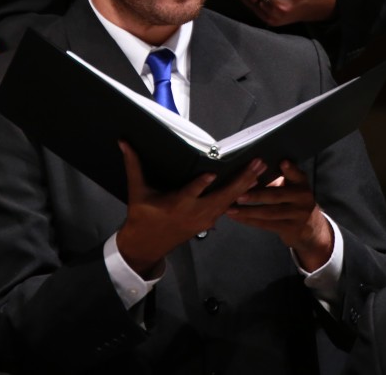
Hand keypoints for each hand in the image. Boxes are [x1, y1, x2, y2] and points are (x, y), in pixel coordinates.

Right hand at [116, 141, 266, 277]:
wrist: (147, 244)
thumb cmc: (142, 215)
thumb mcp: (137, 191)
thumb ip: (134, 165)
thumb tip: (123, 142)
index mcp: (175, 205)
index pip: (189, 193)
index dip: (201, 185)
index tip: (212, 174)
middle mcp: (194, 213)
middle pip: (221, 198)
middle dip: (241, 181)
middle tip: (257, 164)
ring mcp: (204, 220)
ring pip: (229, 202)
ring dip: (246, 186)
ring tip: (262, 170)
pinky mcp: (209, 222)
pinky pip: (229, 208)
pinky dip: (242, 197)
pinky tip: (255, 184)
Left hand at [227, 160, 333, 271]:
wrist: (310, 228)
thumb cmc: (292, 200)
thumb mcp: (292, 186)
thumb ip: (279, 177)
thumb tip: (252, 166)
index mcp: (302, 183)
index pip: (296, 175)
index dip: (290, 170)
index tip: (282, 163)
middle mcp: (303, 198)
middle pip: (277, 196)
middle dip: (256, 195)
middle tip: (238, 194)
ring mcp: (298, 215)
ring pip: (269, 213)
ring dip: (248, 211)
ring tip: (231, 208)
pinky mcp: (290, 229)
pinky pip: (266, 225)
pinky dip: (249, 221)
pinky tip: (237, 217)